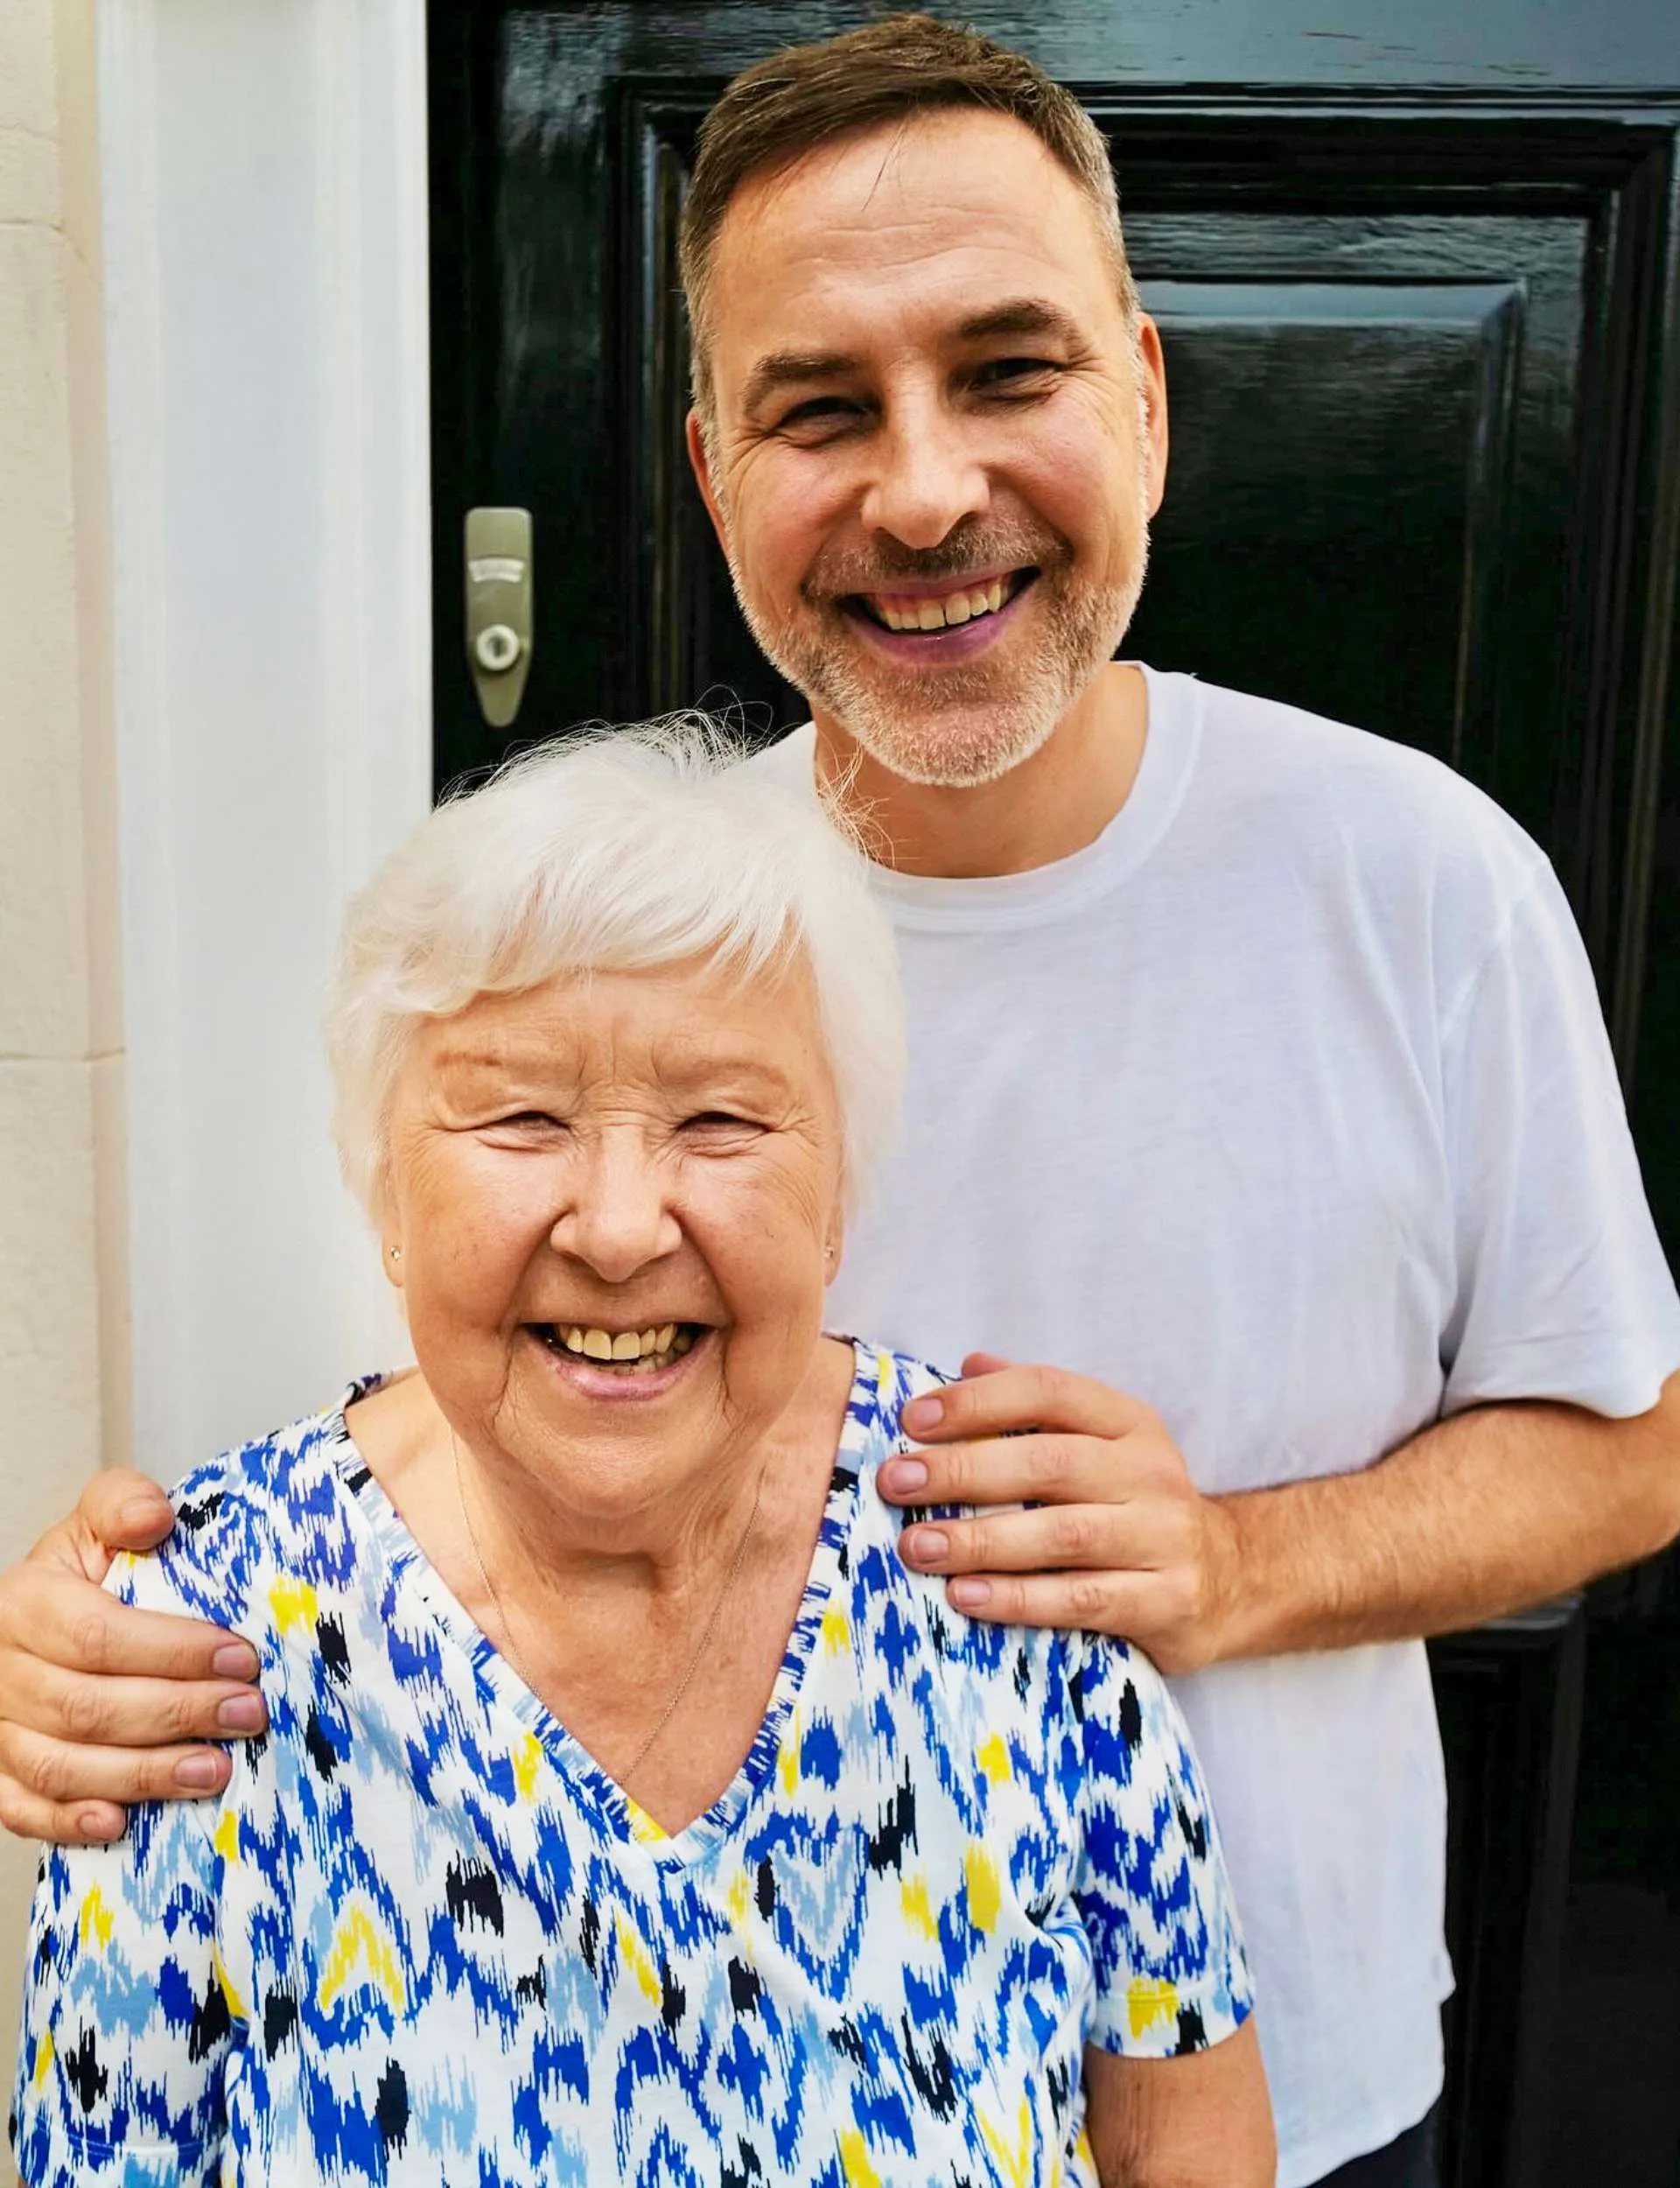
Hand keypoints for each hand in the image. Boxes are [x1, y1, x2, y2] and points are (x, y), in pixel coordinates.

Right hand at [0, 1471, 266, 1843]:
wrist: (33, 1619)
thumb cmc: (79, 1575)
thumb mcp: (96, 1523)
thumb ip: (121, 1504)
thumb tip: (152, 1518)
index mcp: (25, 1602)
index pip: (98, 1635)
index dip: (173, 1652)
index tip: (241, 1659)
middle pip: (86, 1706)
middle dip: (177, 1713)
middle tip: (247, 1714)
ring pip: (58, 1764)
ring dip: (142, 1774)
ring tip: (215, 1770)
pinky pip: (20, 1808)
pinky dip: (68, 1822)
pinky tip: (123, 1823)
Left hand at [878, 1355, 1240, 1675]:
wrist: (1231, 1579)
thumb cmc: (1134, 1503)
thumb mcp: (1100, 1443)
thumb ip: (1036, 1406)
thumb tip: (967, 1365)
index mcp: (1128, 1423)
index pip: (1049, 1392)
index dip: (978, 1402)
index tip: (913, 1420)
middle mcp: (1150, 1472)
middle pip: (1049, 1463)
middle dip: (963, 1470)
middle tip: (897, 1484)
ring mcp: (1163, 1538)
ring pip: (1063, 1534)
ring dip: (981, 1539)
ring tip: (918, 1546)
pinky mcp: (1167, 1601)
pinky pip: (1082, 1599)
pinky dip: (1018, 1598)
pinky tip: (965, 1596)